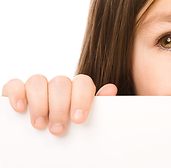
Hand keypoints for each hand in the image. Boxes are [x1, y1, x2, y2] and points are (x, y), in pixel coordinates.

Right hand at [2, 74, 117, 135]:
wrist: (45, 134)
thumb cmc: (69, 126)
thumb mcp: (84, 120)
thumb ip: (98, 107)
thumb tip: (111, 89)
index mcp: (77, 90)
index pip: (83, 83)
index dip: (81, 98)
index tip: (78, 119)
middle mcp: (58, 85)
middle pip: (61, 83)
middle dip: (59, 107)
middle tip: (58, 129)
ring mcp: (38, 86)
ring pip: (38, 81)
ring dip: (39, 103)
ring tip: (40, 125)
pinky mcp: (17, 91)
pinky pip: (15, 84)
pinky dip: (17, 94)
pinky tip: (21, 108)